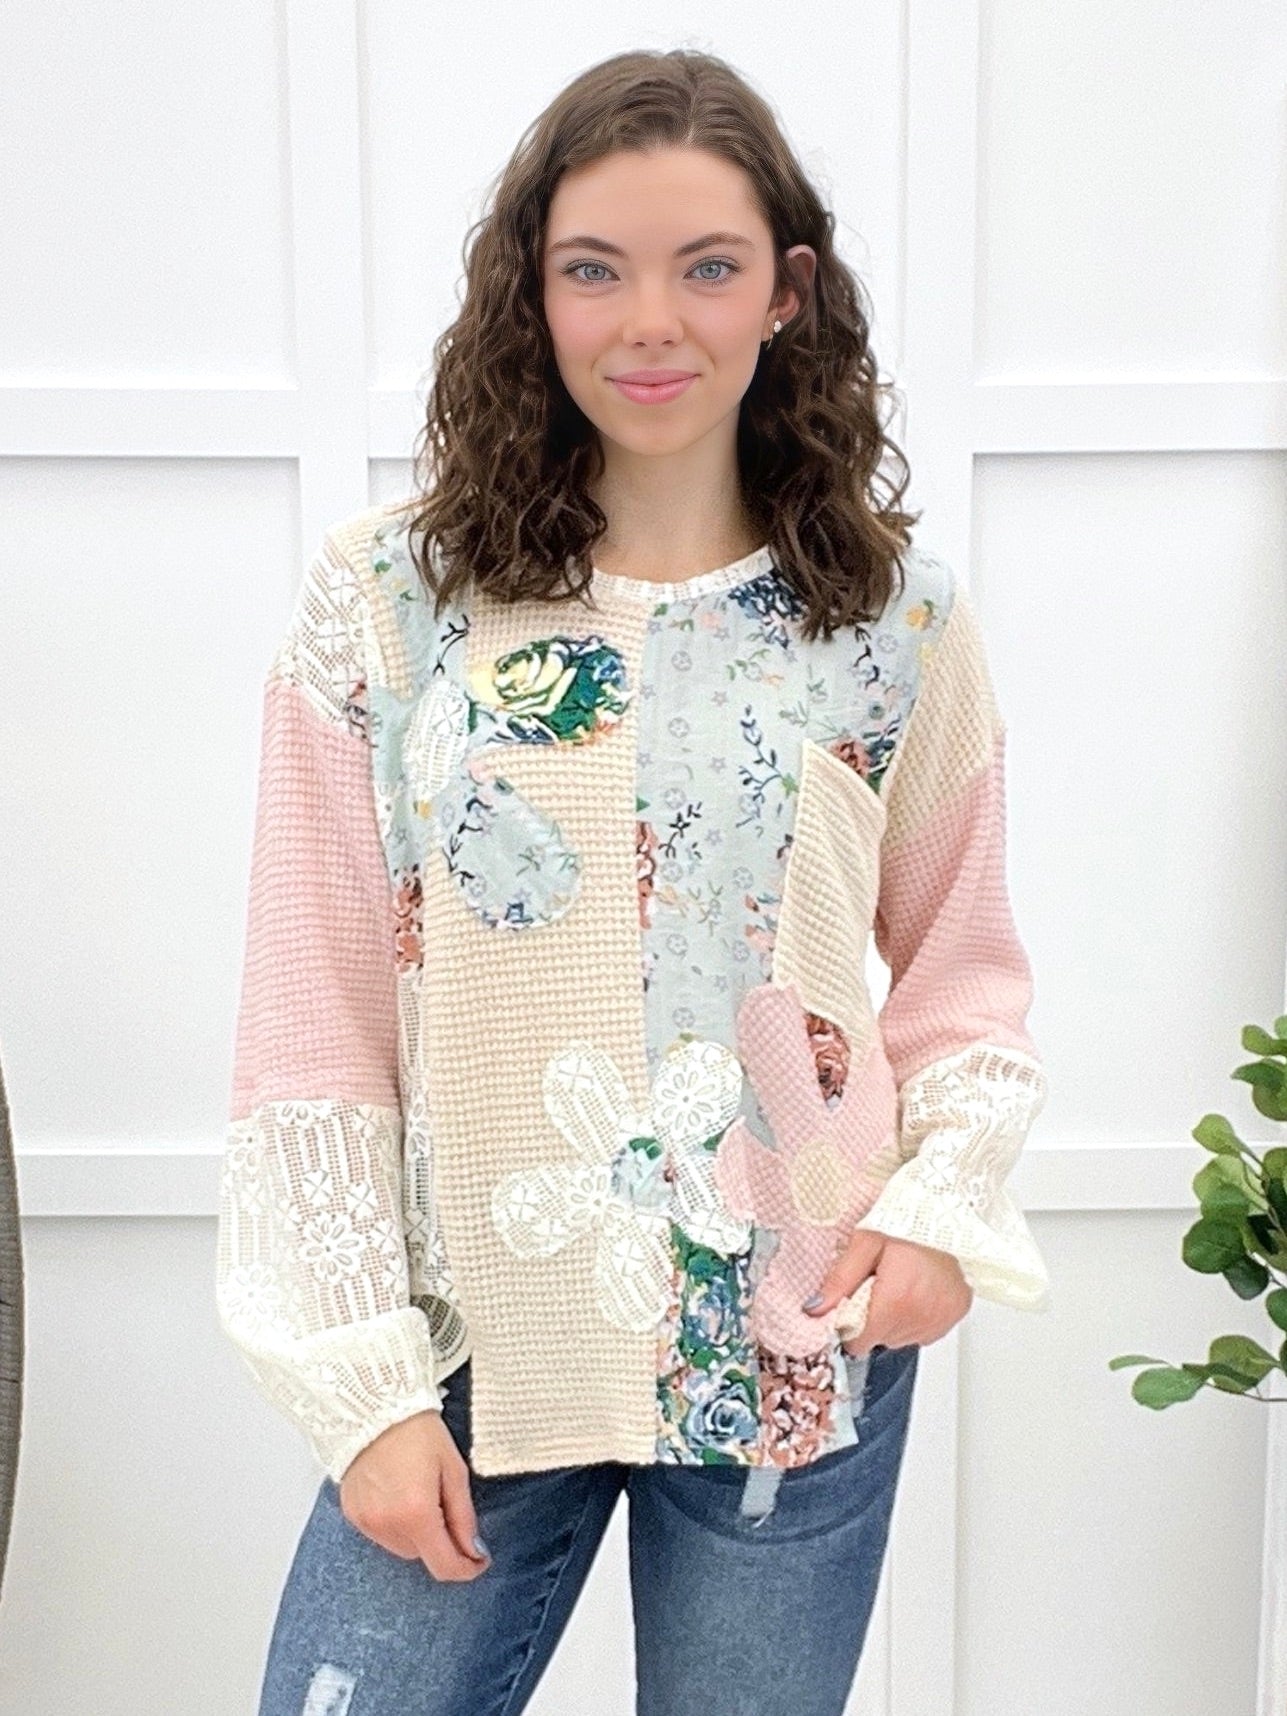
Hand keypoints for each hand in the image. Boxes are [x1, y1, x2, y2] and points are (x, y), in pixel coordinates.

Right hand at [339, 1408, 491, 1581]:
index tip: (479, 1560)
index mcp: (417, 1514)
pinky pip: (380, 1534)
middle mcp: (387, 1524)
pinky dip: (393, 1524)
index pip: (444, 1566)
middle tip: (444, 1503)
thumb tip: (473, 1550)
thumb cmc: (418, 1432)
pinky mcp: (352, 1514)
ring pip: (401, 1547)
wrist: (375, 1407)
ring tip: (418, 1492)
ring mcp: (366, 1522)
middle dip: (439, 1540)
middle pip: (422, 1556)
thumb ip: (463, 1516)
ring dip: (416, 1534)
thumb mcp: (454, 1470)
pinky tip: (397, 1493)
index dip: (466, 1568)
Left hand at [804, 1228, 973, 1355]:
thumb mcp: (866, 1242)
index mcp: (896, 1300)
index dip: (849, 1323)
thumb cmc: (908, 1222)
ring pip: (901, 1337)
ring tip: (900, 1284)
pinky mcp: (955, 1316)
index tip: (852, 1302)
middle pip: (880, 1339)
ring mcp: (940, 1319)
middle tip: (878, 1283)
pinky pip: (924, 1331)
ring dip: (895, 1318)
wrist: (950, 1211)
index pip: (859, 1341)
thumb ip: (840, 1279)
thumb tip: (815, 1308)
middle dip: (873, 1317)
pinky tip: (917, 1290)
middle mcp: (920, 1316)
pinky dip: (916, 1317)